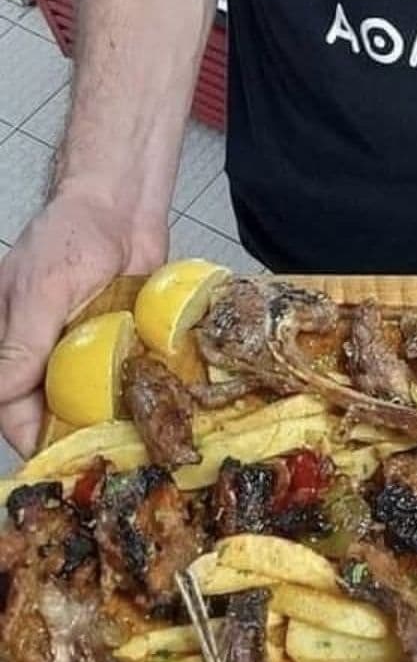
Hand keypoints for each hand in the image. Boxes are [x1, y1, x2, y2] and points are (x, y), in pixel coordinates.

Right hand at [0, 189, 165, 454]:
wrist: (124, 205)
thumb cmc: (72, 234)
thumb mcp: (41, 290)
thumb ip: (22, 343)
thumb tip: (2, 393)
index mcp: (10, 340)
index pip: (11, 402)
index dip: (28, 432)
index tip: (52, 456)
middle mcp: (46, 349)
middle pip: (51, 407)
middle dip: (73, 431)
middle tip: (103, 454)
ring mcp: (85, 346)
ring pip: (90, 396)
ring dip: (107, 414)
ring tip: (133, 438)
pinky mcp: (119, 340)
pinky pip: (124, 374)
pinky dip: (135, 388)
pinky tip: (155, 405)